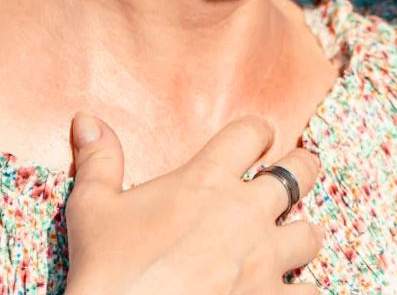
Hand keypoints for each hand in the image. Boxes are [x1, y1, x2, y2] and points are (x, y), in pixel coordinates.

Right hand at [63, 112, 324, 294]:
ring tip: (292, 240)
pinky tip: (288, 291)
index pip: (252, 132)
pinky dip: (300, 291)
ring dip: (301, 236)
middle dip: (300, 170)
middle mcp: (246, 212)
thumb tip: (85, 119)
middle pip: (300, 173)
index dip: (258, 133)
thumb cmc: (108, 268)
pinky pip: (310, 292)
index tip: (258, 141)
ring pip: (310, 234)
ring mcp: (265, 260)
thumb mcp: (92, 208)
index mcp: (206, 179)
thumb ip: (98, 160)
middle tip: (295, 175)